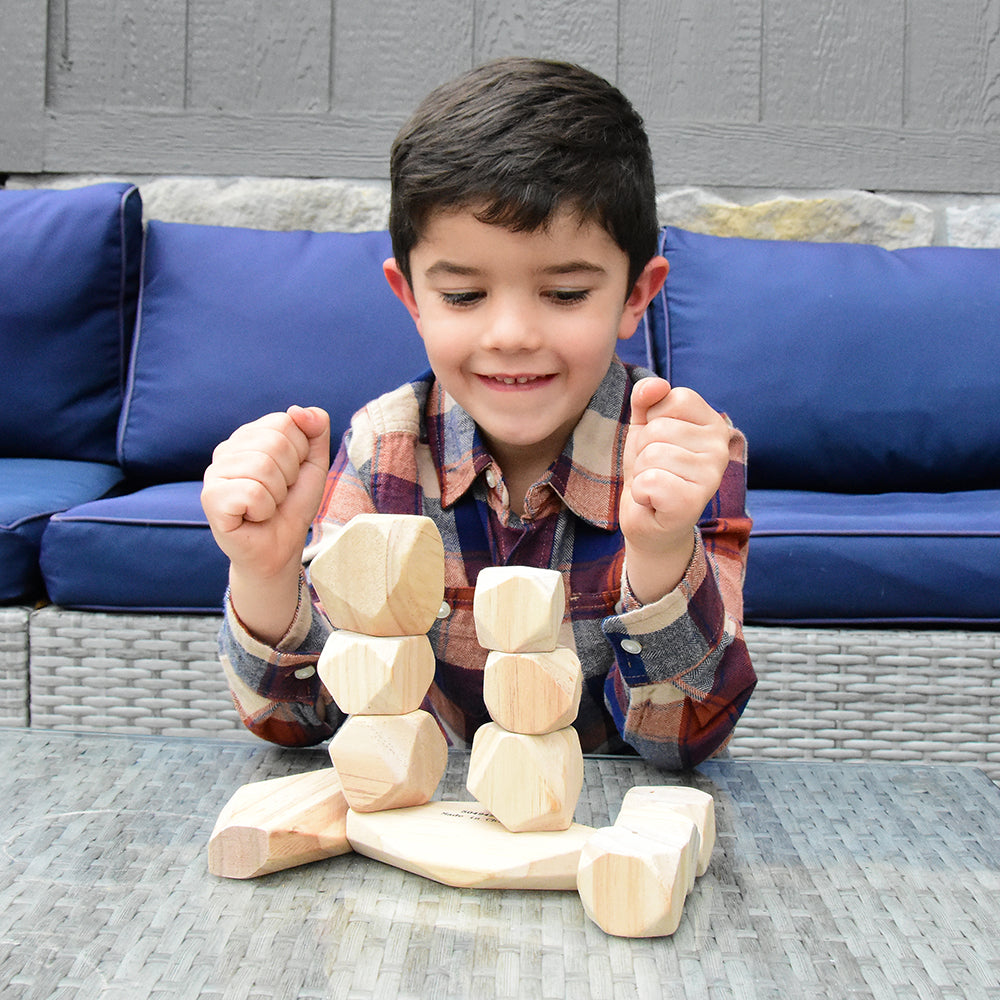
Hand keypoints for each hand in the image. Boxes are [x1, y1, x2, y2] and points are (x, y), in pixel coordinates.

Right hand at [201, 405, 330, 581]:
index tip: (291, 475)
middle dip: (290, 474)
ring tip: (267, 506)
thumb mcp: (313, 464)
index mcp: (249, 436)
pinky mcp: (210, 499)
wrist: (279, 549)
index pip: (285, 421)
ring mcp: (214, 473)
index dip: (300, 453)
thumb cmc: (291, 506)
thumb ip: (315, 430)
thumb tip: (299, 410)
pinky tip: (253, 517)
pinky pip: (252, 492)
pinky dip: (264, 509)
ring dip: (277, 494)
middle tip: (279, 494)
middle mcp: (226, 449)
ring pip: (263, 466)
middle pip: (275, 442)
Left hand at [620, 378, 730, 602]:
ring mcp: (711, 475)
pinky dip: (641, 492)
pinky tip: (653, 501)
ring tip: (655, 485)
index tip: (659, 442)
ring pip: (652, 454)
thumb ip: (647, 399)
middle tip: (655, 470)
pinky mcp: (694, 501)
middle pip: (659, 428)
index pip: (674, 398)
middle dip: (643, 450)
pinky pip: (651, 481)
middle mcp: (720, 447)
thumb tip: (655, 384)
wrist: (649, 520)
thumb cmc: (651, 470)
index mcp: (713, 423)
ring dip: (642, 472)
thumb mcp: (644, 427)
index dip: (653, 419)